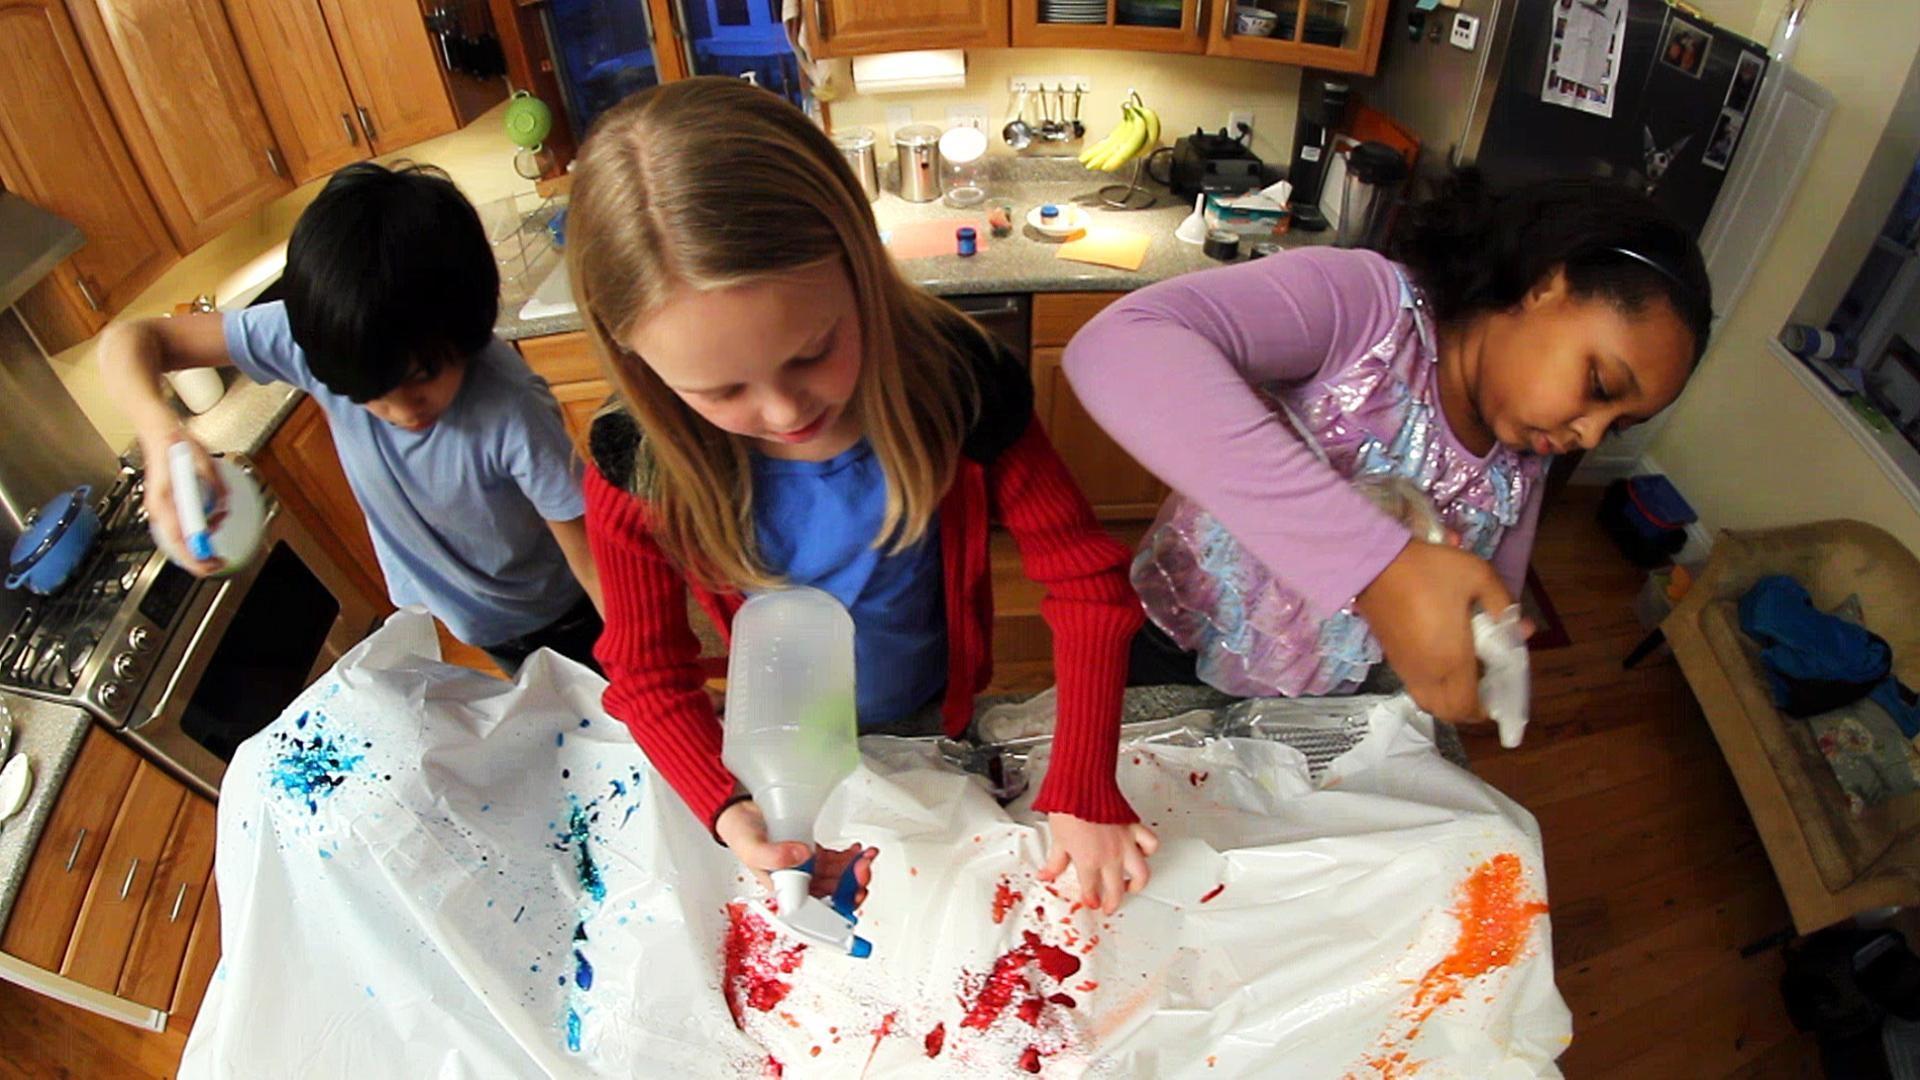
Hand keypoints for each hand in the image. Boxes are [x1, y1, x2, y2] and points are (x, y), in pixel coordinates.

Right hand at [138, 428, 225, 576]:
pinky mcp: (164, 505)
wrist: (159, 432)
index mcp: (165, 500)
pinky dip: (194, 532)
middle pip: (177, 545)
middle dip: (199, 556)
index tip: (212, 563)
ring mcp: (159, 508)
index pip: (180, 539)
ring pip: (178, 539)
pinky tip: (207, 524)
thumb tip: (224, 504)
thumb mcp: (205, 462)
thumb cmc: (177, 444)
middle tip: (218, 560)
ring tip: (217, 529)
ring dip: (199, 541)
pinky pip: (178, 528)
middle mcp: (159, 508)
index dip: (196, 556)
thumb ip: (216, 486)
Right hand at [715, 799, 876, 907]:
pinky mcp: (811, 853)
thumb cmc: (740, 835)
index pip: (817, 908)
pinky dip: (849, 857)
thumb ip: (772, 856)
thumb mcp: (752, 849)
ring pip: (837, 876)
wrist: (739, 811)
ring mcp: (806, 867)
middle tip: (864, 869)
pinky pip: (835, 860)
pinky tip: (857, 850)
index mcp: (784, 890)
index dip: (839, 905)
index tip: (854, 894)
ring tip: (866, 857)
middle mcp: (798, 881)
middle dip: (853, 883)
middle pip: (832, 892)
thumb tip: (802, 857)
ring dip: (855, 870)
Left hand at [1038, 814, 1158, 913]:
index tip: (1091, 902)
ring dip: (1137, 884)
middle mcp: (1110, 856)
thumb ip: (1055, 862)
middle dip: (1113, 903)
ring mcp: (1125, 844)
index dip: (1091, 900)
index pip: (1092, 892)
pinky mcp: (1134, 828)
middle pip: (1116, 891)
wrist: (1083, 785)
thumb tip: (1046, 874)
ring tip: (1132, 886)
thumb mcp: (1057, 840)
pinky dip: (1148, 851)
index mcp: (1088, 862)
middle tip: (1109, 906)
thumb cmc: (1068, 808)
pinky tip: (1142, 853)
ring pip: (1141, 874)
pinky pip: (1150, 844)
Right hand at [1354, 540, 1520, 723]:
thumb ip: (1502, 602)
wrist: (1374, 562)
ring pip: (1428, 700)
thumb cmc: (1429, 571)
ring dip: (1448, 696)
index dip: (1486, 710)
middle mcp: (1427, 673)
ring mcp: (1406, 667)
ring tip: (1464, 672)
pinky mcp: (1391, 656)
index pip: (1468, 708)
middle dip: (1468, 707)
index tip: (1500, 692)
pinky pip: (1416, 684)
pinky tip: (1441, 656)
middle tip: (1484, 684)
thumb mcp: (1478, 576)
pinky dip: (1432, 683)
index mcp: (1451, 661)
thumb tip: (1514, 623)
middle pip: (1447, 712)